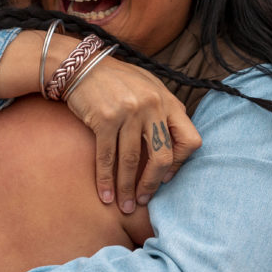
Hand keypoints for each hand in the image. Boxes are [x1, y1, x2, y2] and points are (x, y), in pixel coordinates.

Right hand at [63, 55, 200, 212]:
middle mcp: (152, 106)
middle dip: (152, 184)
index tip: (165, 176)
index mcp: (168, 101)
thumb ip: (163, 113)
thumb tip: (172, 151)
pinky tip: (105, 194)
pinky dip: (105, 179)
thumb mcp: (148, 89)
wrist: (82, 66)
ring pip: (132, 161)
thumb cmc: (117, 81)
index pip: (189, 140)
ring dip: (127, 188)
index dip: (180, 164)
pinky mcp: (105, 119)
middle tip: (143, 199)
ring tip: (124, 205)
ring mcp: (129, 112)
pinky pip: (107, 157)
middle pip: (162, 156)